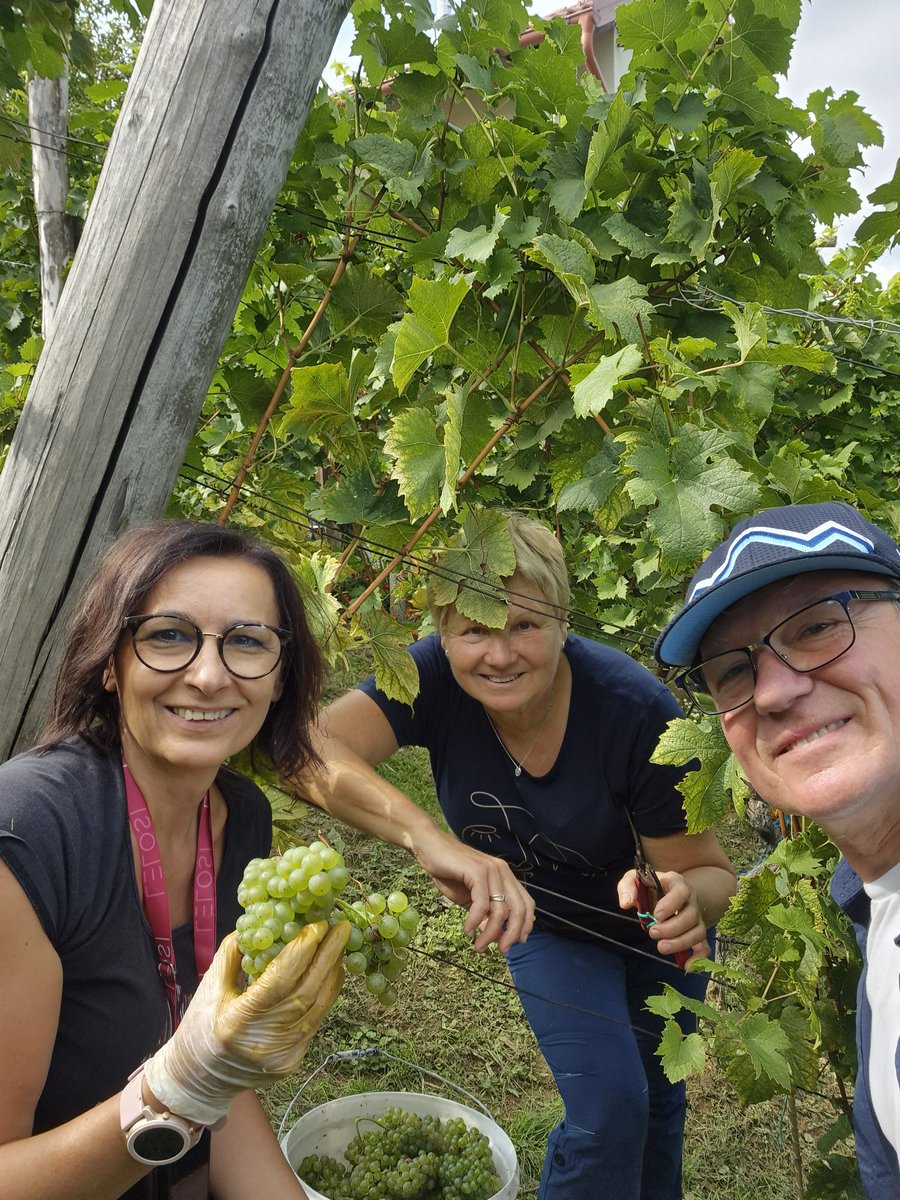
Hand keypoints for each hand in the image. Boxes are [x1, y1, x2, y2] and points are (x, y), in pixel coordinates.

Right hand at [143, 919, 349, 1125]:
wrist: (198, 1081)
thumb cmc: (200, 1029)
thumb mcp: (209, 988)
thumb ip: (233, 955)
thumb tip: (260, 922)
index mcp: (237, 1021)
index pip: (279, 980)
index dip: (301, 951)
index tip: (316, 925)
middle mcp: (264, 1041)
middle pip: (306, 992)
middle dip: (327, 956)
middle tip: (342, 927)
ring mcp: (282, 1055)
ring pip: (318, 1008)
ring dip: (331, 973)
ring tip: (339, 945)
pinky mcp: (293, 1061)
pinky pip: (315, 1020)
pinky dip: (325, 994)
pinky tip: (329, 973)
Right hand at [412, 826, 533, 952]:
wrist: (429, 846)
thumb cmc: (448, 872)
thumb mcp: (469, 898)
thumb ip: (484, 914)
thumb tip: (495, 937)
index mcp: (505, 876)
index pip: (526, 903)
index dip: (525, 925)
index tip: (514, 943)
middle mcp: (503, 871)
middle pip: (519, 909)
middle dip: (511, 934)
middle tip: (500, 950)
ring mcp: (491, 870)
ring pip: (501, 910)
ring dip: (490, 933)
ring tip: (478, 946)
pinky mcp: (477, 871)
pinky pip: (482, 904)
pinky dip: (475, 921)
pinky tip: (468, 930)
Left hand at [617, 868, 709, 967]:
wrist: (665, 891)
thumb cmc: (649, 886)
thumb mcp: (635, 879)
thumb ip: (627, 887)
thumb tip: (625, 904)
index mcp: (676, 883)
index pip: (681, 891)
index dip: (671, 904)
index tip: (656, 915)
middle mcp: (690, 900)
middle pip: (691, 915)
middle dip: (672, 928)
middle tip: (653, 933)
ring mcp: (696, 917)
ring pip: (698, 931)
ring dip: (681, 943)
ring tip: (662, 947)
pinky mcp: (696, 932)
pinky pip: (704, 946)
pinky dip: (698, 957)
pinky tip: (686, 966)